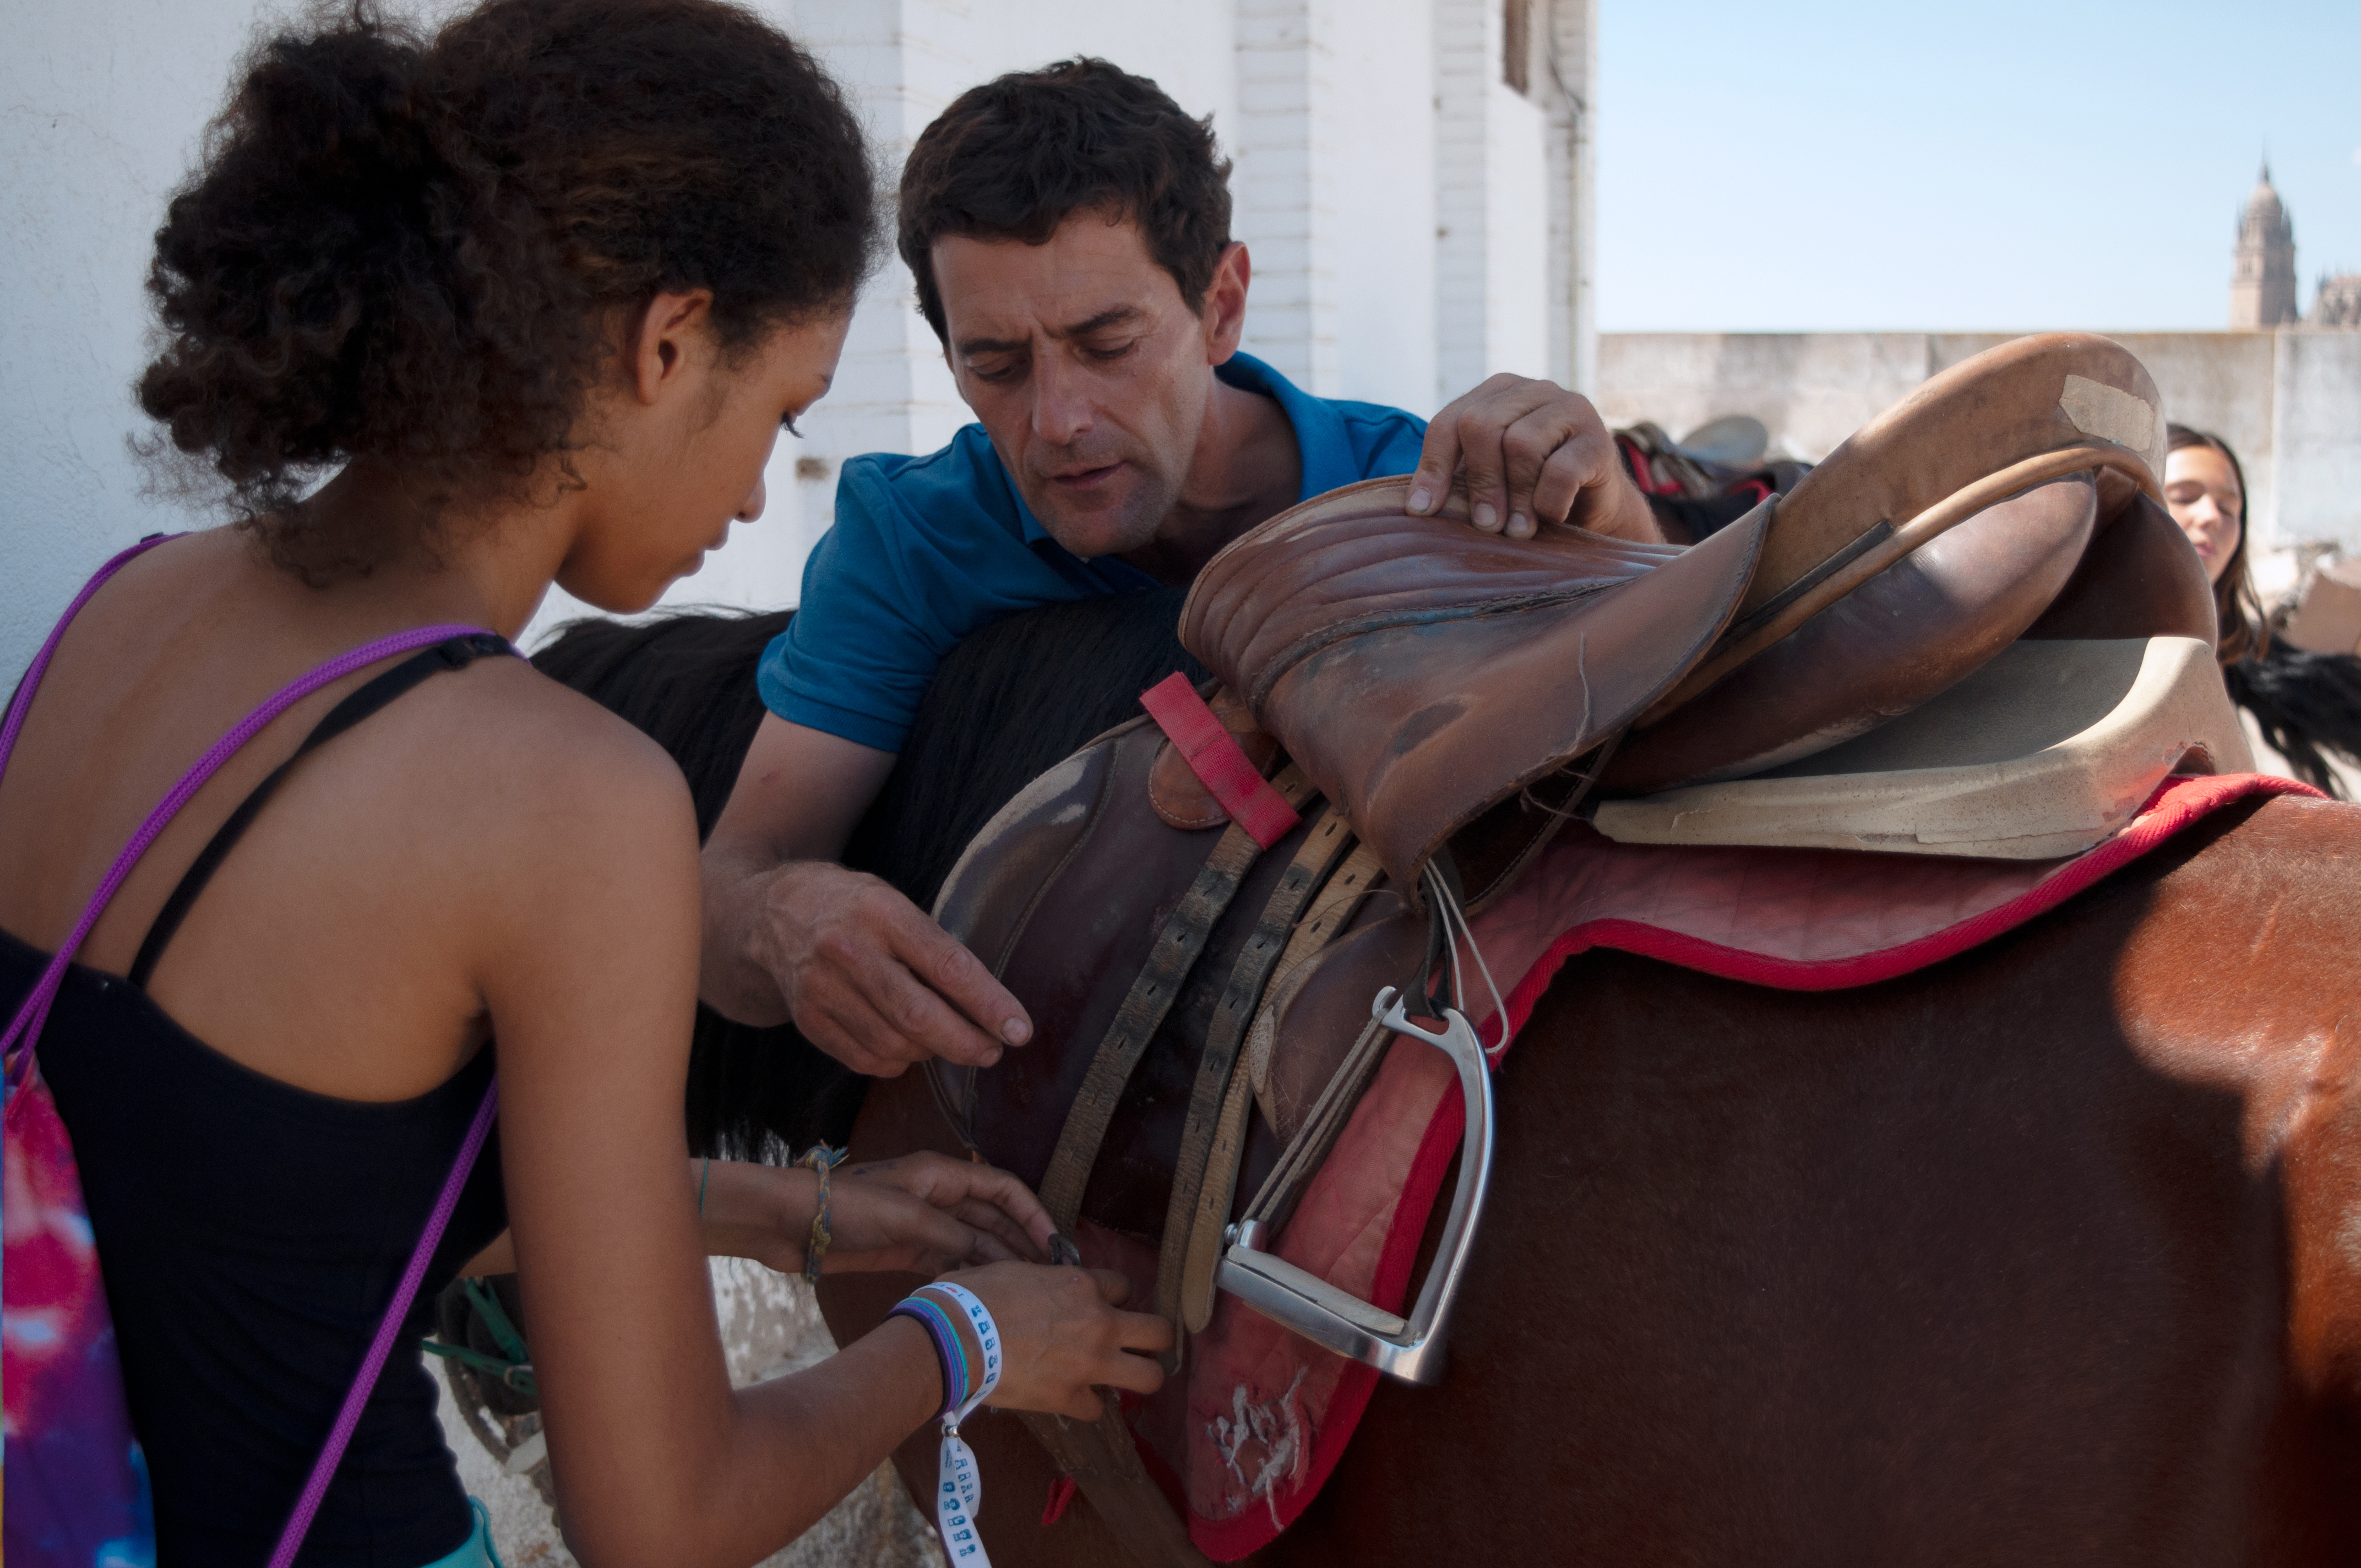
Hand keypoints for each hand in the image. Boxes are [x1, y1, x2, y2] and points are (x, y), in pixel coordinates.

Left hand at [702, 1152, 1058, 1275]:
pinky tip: (983, 1296)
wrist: (790, 1222)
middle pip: (993, 1218)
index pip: (1003, 1188)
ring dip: (998, 1263)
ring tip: (1023, 1292)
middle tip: (1047, 1277)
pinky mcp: (904, 1249)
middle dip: (1021, 1243)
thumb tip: (988, 1258)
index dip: (1032, 1213)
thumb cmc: (846, 1205)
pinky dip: (968, 1275)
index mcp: (942, 1174)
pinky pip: (948, 1261)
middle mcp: (937, 1195)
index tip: (1053, 1244)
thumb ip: (951, 1235)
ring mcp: (922, 1223)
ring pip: (973, 1243)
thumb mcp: (906, 1216)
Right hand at [752, 859, 1029, 1075]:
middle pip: (918, 1015)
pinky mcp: (808, 1019)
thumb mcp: (894, 902)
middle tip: (992, 1052)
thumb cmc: (852, 907)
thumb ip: (933, 946)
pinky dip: (897, 1062)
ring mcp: (822, 988)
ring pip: (894, 1044)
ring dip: (932, 1053)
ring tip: (947, 1042)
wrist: (770, 913)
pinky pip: (866, 1060)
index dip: (989, 1004)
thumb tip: (987, 1005)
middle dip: (965, 1043)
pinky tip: (908, 1048)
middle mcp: (848, 950)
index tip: (1019, 1029)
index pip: (947, 966)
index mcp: (881, 911)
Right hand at [941, 1262, 1170, 1421]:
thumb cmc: (973, 1297)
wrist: (954, 1341)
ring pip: (1150, 1377)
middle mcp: (1099, 1323)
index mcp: (1082, 1285)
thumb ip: (1043, 1279)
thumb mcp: (1015, 1270)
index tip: (1102, 1305)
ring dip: (1140, 1377)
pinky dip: (1087, 1404)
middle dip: (1155, 1339)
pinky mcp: (1071, 1398)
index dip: (1113, 1296)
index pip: (1125, 1285)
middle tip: (1139, 1344)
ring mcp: (1090, 1364)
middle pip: (1158, 1332)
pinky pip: (1097, 1409)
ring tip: (1126, 1378)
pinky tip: (1072, 1398)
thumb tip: (1039, 1283)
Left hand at [1405, 374, 1661, 542]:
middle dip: (1479, 481)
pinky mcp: (1599, 440)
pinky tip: (1550, 517)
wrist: (1594, 511)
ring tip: (1517, 531)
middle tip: (1484, 525)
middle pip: (1481, 425)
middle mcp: (1533, 391)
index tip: (1423, 511)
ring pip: (1521, 444)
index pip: (1450, 421)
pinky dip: (1548, 501)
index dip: (1433, 467)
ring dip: (1515, 497)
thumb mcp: (1489, 480)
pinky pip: (1561, 471)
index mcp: (1498, 394)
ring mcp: (1569, 409)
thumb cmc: (1530, 494)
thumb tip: (1417, 508)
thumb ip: (1458, 479)